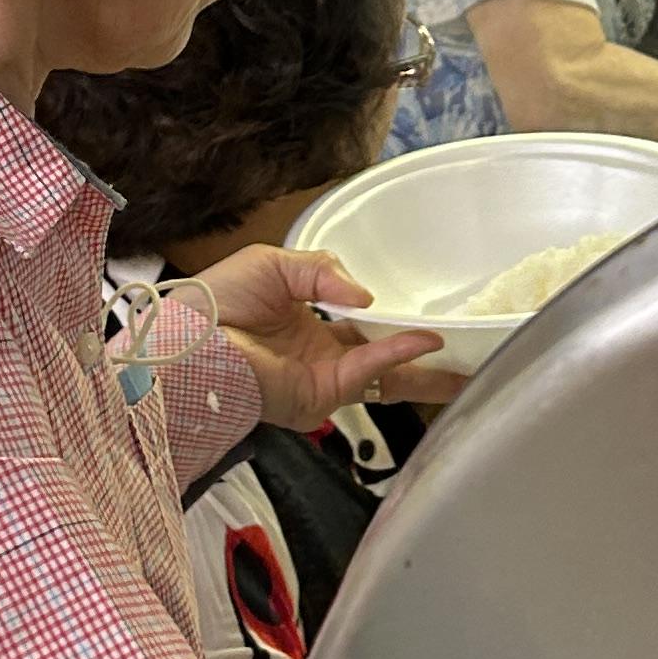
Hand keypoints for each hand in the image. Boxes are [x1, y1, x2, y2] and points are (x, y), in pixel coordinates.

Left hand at [187, 245, 445, 425]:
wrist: (188, 339)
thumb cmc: (216, 301)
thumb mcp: (275, 264)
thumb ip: (324, 271)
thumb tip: (365, 297)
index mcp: (307, 324)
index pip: (362, 326)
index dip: (394, 320)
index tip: (428, 314)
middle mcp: (320, 355)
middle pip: (385, 359)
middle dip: (426, 360)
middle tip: (468, 350)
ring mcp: (323, 377)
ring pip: (387, 375)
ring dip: (427, 366)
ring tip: (469, 359)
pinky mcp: (320, 394)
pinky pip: (368, 372)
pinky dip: (398, 355)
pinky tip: (426, 342)